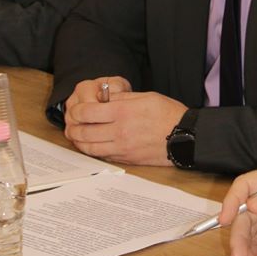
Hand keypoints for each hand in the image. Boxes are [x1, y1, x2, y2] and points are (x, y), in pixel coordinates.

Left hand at [64, 77, 187, 164]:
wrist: (185, 137)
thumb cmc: (167, 113)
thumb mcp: (145, 96)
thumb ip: (122, 98)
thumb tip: (104, 98)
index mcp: (123, 111)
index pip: (88, 112)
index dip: (77, 110)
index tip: (76, 109)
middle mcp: (119, 131)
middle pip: (84, 132)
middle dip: (73, 127)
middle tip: (71, 123)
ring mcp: (122, 147)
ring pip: (90, 147)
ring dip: (79, 141)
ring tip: (76, 135)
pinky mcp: (126, 158)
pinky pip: (102, 156)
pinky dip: (92, 151)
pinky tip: (91, 145)